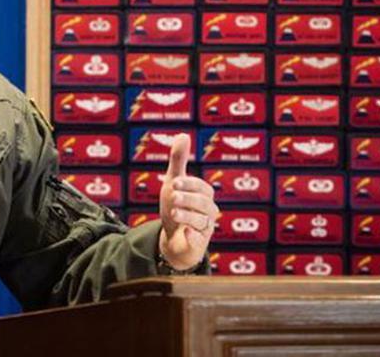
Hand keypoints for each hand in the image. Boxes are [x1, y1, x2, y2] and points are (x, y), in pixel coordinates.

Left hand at [158, 134, 218, 270]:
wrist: (173, 237)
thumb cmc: (176, 206)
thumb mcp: (174, 182)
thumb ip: (178, 160)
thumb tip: (183, 134)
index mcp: (204, 196)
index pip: (201, 187)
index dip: (189, 184)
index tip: (174, 182)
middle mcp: (207, 212)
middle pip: (203, 203)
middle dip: (187, 199)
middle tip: (171, 196)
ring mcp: (203, 229)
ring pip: (200, 221)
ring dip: (186, 215)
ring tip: (173, 212)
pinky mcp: (196, 245)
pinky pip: (198, 242)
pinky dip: (193, 237)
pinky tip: (186, 233)